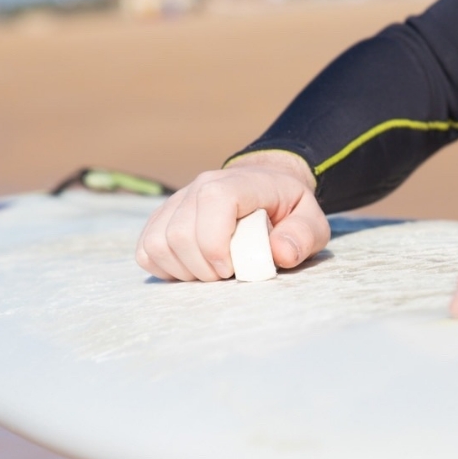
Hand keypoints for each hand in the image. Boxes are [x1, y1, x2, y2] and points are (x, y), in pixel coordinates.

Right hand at [136, 151, 328, 280]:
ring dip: (184, 272)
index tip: (231, 270)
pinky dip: (165, 269)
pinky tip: (192, 270)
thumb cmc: (287, 210)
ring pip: (157, 245)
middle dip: (203, 270)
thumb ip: (303, 235)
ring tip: (212, 272)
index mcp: (237, 183)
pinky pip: (146, 251)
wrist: (263, 192)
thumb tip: (281, 252)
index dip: (215, 244)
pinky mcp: (161, 220)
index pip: (212, 202)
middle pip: (179, 235)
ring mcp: (176, 203)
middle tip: (228, 276)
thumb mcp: (311, 220)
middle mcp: (199, 187)